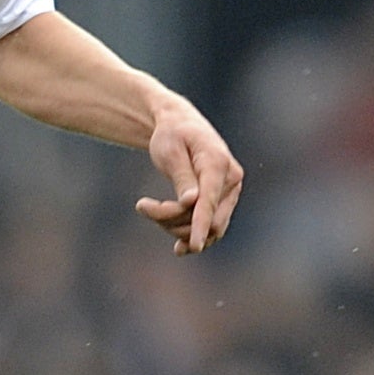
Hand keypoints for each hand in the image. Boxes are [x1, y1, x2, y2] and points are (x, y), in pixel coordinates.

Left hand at [136, 93, 243, 254]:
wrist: (180, 126)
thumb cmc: (171, 135)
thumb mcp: (169, 151)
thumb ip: (181, 176)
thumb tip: (192, 202)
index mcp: (218, 163)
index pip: (210, 200)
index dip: (201, 224)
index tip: (195, 246)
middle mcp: (231, 179)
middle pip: (209, 218)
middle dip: (173, 221)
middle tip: (142, 205)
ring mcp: (230, 192)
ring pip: (210, 227)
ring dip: (176, 226)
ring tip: (148, 207)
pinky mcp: (224, 201)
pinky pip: (212, 226)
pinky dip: (193, 235)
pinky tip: (179, 248)